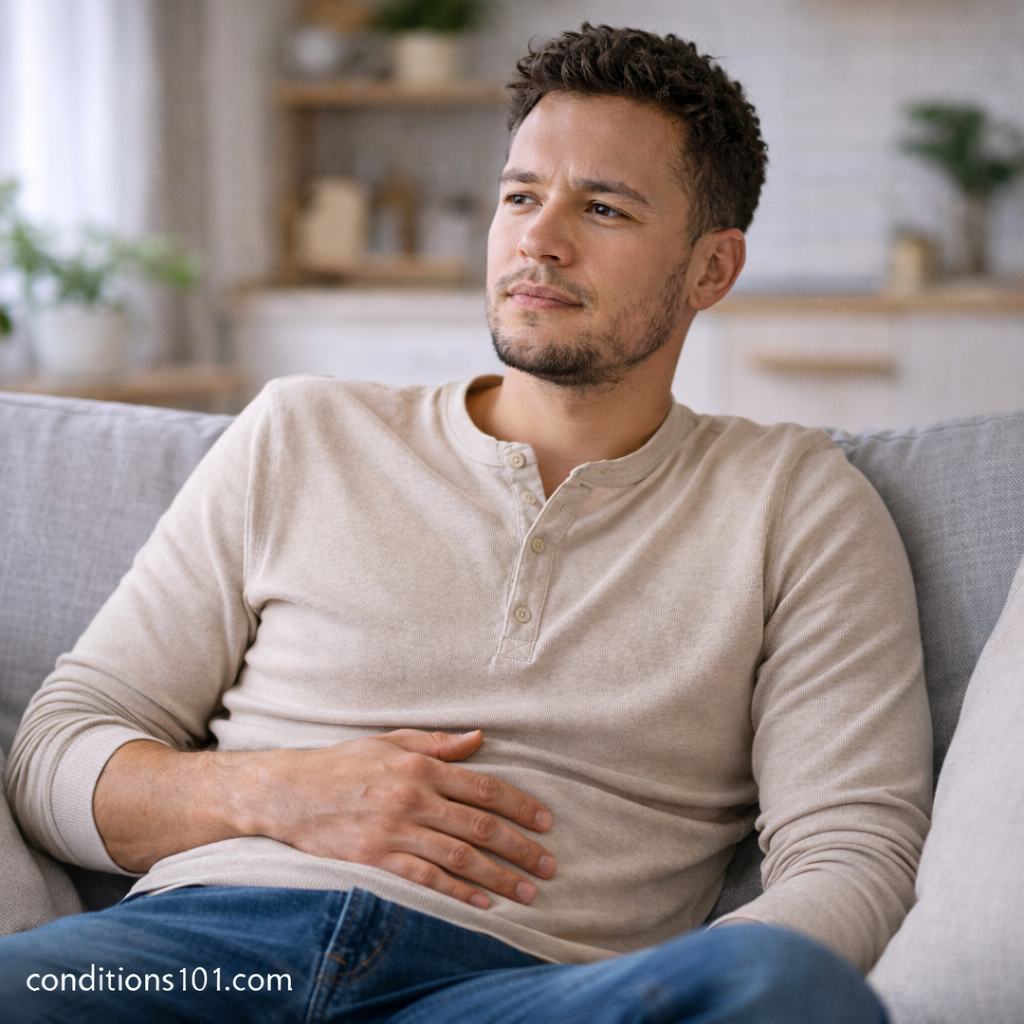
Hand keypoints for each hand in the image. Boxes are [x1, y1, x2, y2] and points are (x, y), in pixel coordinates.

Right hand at [253, 728, 555, 909]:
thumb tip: (479, 738)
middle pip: (479, 826)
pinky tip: (483, 903)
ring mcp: (394, 830)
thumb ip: (437, 743)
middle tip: (548, 864)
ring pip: (459, 857)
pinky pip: (426, 879)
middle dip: (520, 847)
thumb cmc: (342, 763)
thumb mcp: (390, 741)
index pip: (483, 787)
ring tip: (526, 891)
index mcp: (421, 766)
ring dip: (498, 876)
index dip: (518, 805)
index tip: (545, 822)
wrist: (288, 792)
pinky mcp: (375, 858)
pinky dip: (458, 892)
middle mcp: (413, 797)